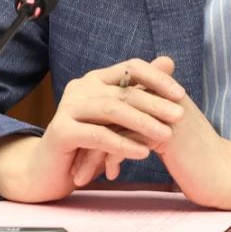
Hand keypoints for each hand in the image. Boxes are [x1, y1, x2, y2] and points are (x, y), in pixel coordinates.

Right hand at [0, 57, 184, 202]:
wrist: (49, 171)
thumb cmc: (89, 143)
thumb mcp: (118, 118)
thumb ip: (140, 91)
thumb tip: (169, 60)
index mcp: (96, 79)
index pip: (131, 67)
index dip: (157, 78)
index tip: (181, 94)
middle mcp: (81, 88)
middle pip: (123, 90)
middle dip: (155, 103)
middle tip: (180, 116)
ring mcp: (68, 108)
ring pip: (111, 110)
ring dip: (142, 122)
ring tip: (166, 135)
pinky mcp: (61, 131)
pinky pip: (97, 135)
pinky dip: (122, 144)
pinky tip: (143, 153)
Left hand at [68, 61, 230, 210]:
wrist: (224, 176)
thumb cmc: (196, 159)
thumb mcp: (167, 135)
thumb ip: (145, 123)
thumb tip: (116, 127)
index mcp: (163, 94)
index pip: (116, 99)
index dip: (95, 123)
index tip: (80, 144)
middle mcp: (163, 98)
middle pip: (111, 110)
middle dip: (87, 137)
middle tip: (73, 160)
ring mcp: (165, 114)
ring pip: (115, 125)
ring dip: (94, 152)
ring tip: (82, 175)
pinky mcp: (168, 134)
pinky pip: (127, 141)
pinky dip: (113, 159)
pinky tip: (109, 175)